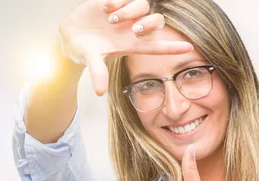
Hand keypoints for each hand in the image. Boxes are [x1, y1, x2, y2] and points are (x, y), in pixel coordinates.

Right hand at [59, 0, 193, 95]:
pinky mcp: (117, 2)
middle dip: (149, 24)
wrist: (70, 34)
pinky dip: (119, 1)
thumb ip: (97, 73)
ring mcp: (127, 14)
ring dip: (130, 11)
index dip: (173, 47)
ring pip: (144, 6)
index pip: (157, 46)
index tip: (189, 48)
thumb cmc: (84, 49)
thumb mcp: (90, 59)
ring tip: (110, 18)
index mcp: (132, 45)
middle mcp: (134, 29)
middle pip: (157, 22)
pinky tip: (105, 8)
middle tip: (134, 29)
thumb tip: (99, 92)